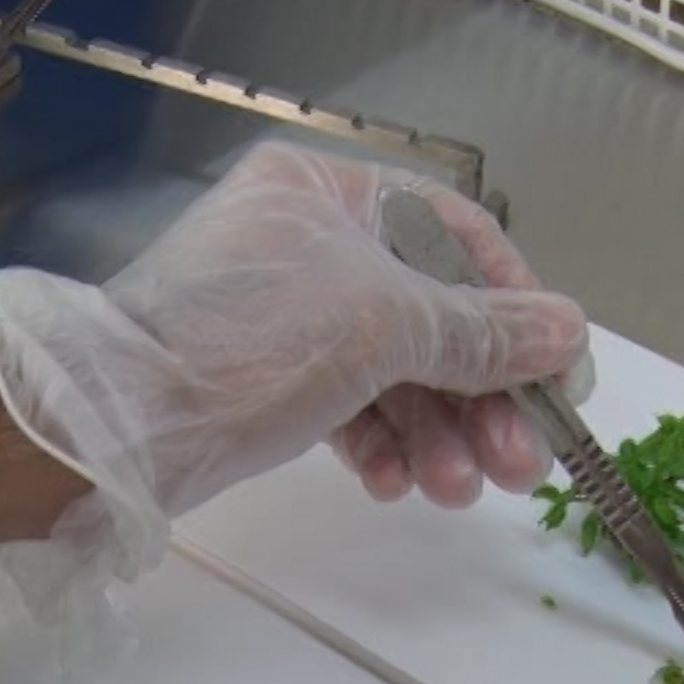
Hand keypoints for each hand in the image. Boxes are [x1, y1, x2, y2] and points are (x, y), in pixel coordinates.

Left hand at [0, 140, 588, 556]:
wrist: (115, 426)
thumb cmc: (246, 344)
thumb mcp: (381, 325)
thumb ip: (480, 332)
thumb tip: (568, 330)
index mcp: (326, 191)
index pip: (453, 233)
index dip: (513, 304)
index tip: (553, 372)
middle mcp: (306, 241)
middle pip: (429, 312)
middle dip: (479, 393)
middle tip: (520, 464)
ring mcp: (283, 313)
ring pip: (393, 368)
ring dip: (437, 432)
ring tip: (460, 491)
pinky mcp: (262, 378)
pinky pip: (346, 403)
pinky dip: (380, 443)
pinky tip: (399, 485)